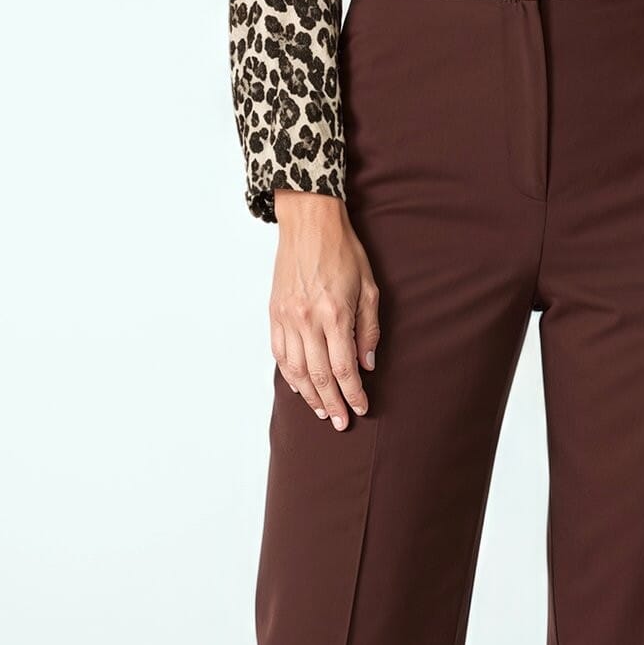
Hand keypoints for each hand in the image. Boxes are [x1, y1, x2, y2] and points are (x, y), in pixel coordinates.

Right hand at [268, 191, 379, 427]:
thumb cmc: (343, 251)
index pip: (343, 367)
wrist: (309, 222)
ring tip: (321, 411)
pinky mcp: (274, 312)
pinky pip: (279, 352)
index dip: (353, 393)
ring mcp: (286, 317)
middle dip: (331, 402)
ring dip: (308, 395)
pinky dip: (288, 373)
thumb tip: (367, 363)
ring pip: (295, 369)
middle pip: (318, 375)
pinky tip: (298, 386)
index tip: (362, 408)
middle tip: (340, 421)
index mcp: (334, 313)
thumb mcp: (369, 287)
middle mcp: (307, 319)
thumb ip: (368, 328)